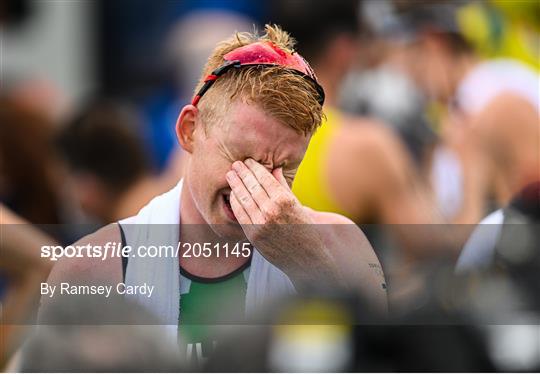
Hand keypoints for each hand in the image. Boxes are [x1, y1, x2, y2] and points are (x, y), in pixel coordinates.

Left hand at [225, 159, 341, 285]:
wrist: (309, 258)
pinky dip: (235, 202)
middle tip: (235, 164)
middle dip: (242, 173)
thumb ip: (284, 186)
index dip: (254, 168)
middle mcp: (271, 211)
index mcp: (284, 200)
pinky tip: (233, 194)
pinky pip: (240, 215)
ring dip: (235, 185)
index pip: (264, 178)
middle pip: (251, 186)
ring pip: (243, 199)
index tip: (248, 161)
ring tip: (230, 176)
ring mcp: (261, 224)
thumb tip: (275, 169)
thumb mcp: (298, 204)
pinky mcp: (254, 236)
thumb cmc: (307, 228)